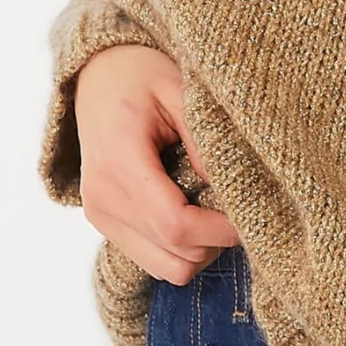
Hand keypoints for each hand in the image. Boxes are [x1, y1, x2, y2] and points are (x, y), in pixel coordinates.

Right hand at [73, 43, 240, 283]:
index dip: (220, 231)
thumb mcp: (178, 91)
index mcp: (119, 162)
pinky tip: (193, 215)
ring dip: (200, 250)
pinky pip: (153, 260)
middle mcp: (103, 197)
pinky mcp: (103, 222)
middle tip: (238, 209)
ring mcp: (99, 214)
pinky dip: (181, 249)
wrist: (96, 77)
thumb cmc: (140, 77)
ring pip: (166, 268)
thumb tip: (232, 190)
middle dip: (216, 242)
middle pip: (175, 254)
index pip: (176, 224)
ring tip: (215, 212)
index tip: (249, 217)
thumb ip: (204, 140)